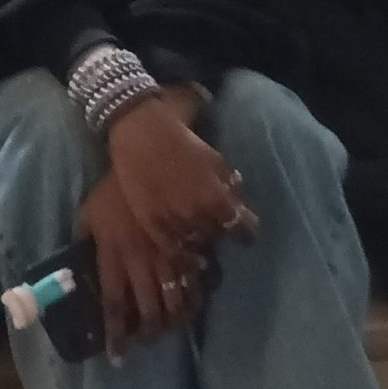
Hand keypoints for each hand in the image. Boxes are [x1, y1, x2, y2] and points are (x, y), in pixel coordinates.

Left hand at [79, 176, 207, 354]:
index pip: (112, 303)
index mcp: (112, 254)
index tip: (117, 357)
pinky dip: (196, 297)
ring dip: (173, 321)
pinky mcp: (187, 245)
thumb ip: (87, 243)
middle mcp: (140, 260)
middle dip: (148, 332)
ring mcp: (166, 254)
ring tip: (170, 329)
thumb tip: (79, 269)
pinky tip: (194, 305)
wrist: (146, 159)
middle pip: (148, 309)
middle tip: (147, 341)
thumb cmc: (112, 190)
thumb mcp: (90, 215)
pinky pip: (196, 280)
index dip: (115, 333)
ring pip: (174, 300)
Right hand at [105, 92, 257, 254]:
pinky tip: (189, 254)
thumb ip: (229, 186)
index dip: (246, 229)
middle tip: (216, 222)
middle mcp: (196, 215)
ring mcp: (172, 222)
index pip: (242, 228)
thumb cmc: (181, 142)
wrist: (140, 134)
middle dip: (219, 228)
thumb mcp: (215, 159)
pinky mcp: (151, 225)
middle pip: (217, 235)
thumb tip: (239, 205)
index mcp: (216, 199)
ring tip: (200, 233)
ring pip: (195, 243)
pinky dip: (184, 255)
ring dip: (201, 238)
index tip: (245, 228)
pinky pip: (173, 250)